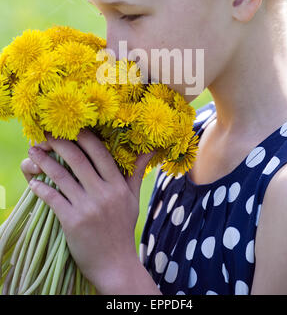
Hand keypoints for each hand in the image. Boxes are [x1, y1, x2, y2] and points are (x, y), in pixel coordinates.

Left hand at [26, 129, 155, 291]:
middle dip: (59, 143)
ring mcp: (88, 208)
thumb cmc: (122, 228)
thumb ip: (136, 172)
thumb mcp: (132, 199)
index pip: (100, 153)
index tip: (71, 126)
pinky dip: (41, 188)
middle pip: (78, 160)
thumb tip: (149, 151)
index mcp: (118, 186)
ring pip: (62, 177)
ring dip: (44, 162)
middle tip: (46, 134)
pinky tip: (34, 182)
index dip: (84, 137)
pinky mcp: (73, 222)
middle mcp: (104, 194)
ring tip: (33, 152)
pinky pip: (53, 199)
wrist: (115, 264)